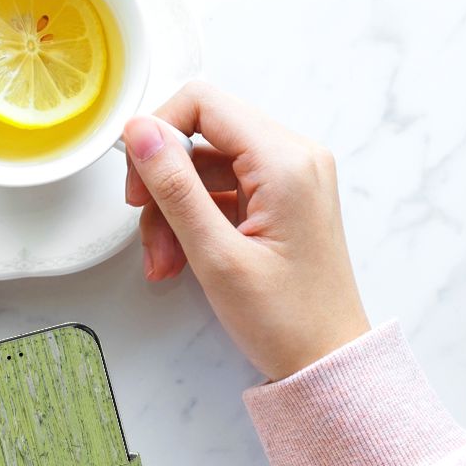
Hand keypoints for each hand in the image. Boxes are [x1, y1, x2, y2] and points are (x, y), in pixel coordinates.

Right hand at [123, 82, 368, 380]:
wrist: (328, 362)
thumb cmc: (286, 320)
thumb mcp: (216, 255)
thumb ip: (175, 187)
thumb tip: (139, 131)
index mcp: (286, 161)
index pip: (203, 103)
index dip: (158, 133)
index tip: (138, 181)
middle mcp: (294, 157)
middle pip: (202, 136)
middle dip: (164, 184)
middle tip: (147, 232)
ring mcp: (290, 178)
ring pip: (206, 168)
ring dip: (174, 211)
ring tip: (165, 263)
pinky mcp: (282, 199)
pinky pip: (223, 191)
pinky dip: (196, 221)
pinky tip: (182, 260)